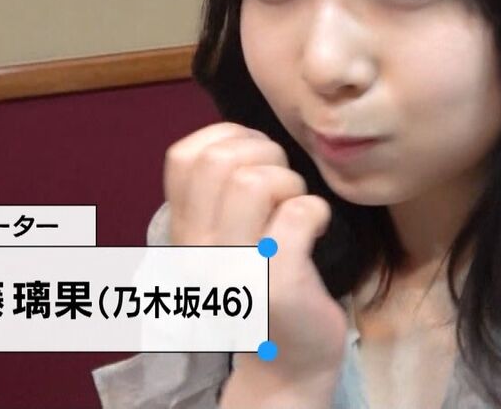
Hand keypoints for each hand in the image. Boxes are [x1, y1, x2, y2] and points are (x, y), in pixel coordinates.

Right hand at [163, 122, 347, 406]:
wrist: (288, 364)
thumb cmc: (267, 285)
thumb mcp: (228, 239)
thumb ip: (222, 193)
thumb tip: (243, 136)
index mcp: (184, 232)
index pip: (182, 156)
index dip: (227, 139)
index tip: (256, 160)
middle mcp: (198, 251)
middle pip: (220, 160)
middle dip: (266, 155)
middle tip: (285, 187)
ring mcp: (234, 269)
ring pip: (255, 182)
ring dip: (292, 184)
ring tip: (297, 210)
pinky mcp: (275, 286)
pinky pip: (299, 215)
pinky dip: (318, 211)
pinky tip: (318, 230)